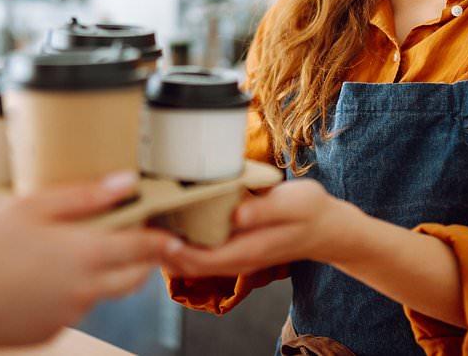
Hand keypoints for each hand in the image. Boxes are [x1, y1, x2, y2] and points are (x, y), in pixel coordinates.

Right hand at [0, 174, 178, 352]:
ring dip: (98, 274)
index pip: (145, 249)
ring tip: (61, 250)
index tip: (172, 234)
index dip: (163, 240)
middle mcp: (85, 291)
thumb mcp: (29, 206)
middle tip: (124, 238)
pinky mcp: (47, 332)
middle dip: (139, 260)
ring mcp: (67, 315)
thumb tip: (126, 182)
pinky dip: (66, 292)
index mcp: (86, 255)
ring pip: (101, 293)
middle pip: (134, 278)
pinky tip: (34, 275)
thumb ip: (83, 195)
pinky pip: (71, 308)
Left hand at [162, 179, 358, 277]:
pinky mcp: (232, 246)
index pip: (196, 260)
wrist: (328, 227)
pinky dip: (181, 237)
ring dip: (167, 242)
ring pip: (188, 259)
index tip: (152, 224)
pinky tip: (170, 216)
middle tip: (139, 216)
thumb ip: (265, 209)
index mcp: (246, 251)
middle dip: (160, 246)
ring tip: (148, 214)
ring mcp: (232, 255)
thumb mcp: (294, 203)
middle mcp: (234, 258)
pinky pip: (198, 248)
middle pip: (184, 264)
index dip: (170, 248)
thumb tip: (236, 214)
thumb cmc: (311, 212)